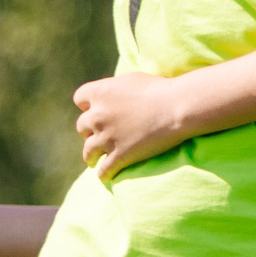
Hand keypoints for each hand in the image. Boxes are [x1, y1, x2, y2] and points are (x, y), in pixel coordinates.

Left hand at [74, 72, 194, 178]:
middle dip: (89, 130)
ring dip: (90, 156)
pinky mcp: (119, 156)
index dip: (87, 105)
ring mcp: (107, 138)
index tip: (93, 110)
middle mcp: (98, 116)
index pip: (79, 99)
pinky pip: (103, 170)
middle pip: (81, 126)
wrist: (176, 107)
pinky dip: (103, 174)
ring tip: (92, 160)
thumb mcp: (130, 80)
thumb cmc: (158, 89)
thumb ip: (114, 88)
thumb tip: (111, 95)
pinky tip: (105, 176)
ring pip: (88, 152)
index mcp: (100, 93)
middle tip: (97, 136)